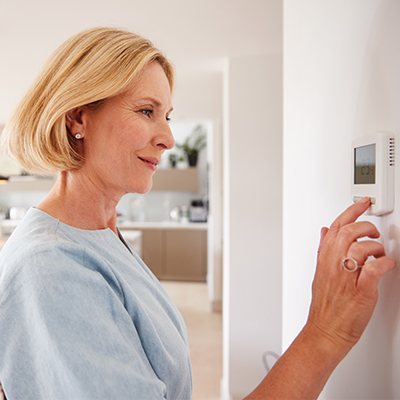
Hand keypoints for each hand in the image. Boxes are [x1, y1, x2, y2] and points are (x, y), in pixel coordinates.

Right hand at [304, 197, 395, 354]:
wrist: (325, 331)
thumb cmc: (325, 305)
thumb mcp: (319, 272)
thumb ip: (324, 249)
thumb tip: (325, 231)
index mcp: (325, 259)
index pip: (336, 227)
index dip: (350, 212)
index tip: (362, 204)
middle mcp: (334, 265)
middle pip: (348, 232)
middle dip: (366, 227)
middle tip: (373, 232)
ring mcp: (347, 278)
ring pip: (360, 248)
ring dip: (376, 247)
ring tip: (379, 254)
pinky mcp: (361, 291)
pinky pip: (373, 270)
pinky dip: (384, 264)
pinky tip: (385, 266)